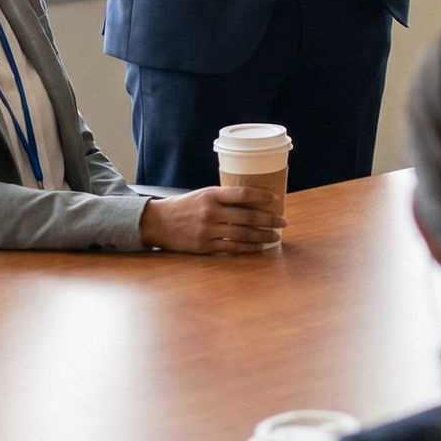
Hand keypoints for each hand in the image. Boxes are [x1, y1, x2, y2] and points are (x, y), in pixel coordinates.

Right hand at [138, 186, 284, 253]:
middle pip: (247, 216)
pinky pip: (231, 248)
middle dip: (269, 219)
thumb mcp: (203, 194)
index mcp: (212, 195)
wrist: (157, 222)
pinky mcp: (204, 246)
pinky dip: (248, 247)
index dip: (262, 196)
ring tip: (275, 236)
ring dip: (262, 236)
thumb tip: (253, 200)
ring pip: (242, 234)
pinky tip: (259, 246)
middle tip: (283, 221)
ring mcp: (208, 230)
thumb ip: (225, 197)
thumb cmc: (185, 206)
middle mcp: (211, 212)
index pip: (243, 193)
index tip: (276, 199)